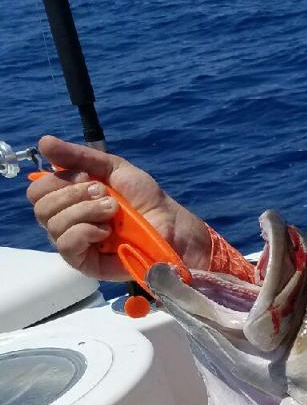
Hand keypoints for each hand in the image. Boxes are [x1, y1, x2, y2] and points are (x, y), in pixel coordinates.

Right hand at [26, 135, 210, 280]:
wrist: (171, 224)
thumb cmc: (144, 199)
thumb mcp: (113, 169)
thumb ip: (78, 157)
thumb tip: (42, 141)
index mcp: (68, 200)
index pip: (37, 190)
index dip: (58, 181)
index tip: (89, 178)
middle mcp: (66, 222)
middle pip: (41, 207)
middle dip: (74, 194)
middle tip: (106, 195)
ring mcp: (74, 244)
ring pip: (53, 224)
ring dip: (86, 211)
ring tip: (113, 211)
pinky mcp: (84, 263)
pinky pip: (66, 245)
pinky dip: (86, 231)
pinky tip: (107, 231)